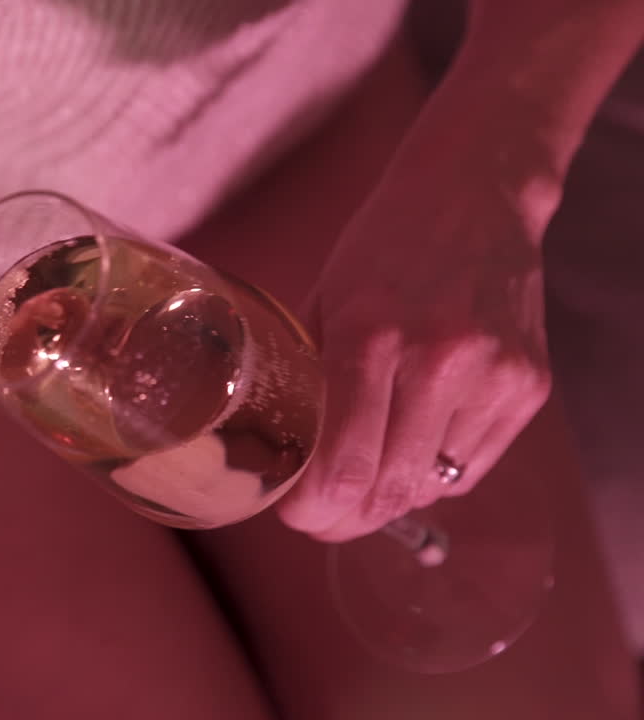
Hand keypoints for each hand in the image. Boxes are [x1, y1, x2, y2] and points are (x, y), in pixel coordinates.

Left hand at [275, 155, 555, 541]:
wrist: (478, 193)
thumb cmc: (383, 247)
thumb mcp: (323, 302)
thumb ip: (310, 380)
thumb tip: (291, 460)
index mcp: (370, 338)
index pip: (344, 465)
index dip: (314, 510)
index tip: (296, 514)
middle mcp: (438, 363)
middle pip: (389, 491)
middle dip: (347, 519)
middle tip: (323, 518)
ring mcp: (493, 377)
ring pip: (431, 486)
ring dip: (391, 493)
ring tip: (366, 472)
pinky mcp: (529, 386)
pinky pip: (471, 465)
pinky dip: (436, 470)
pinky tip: (414, 440)